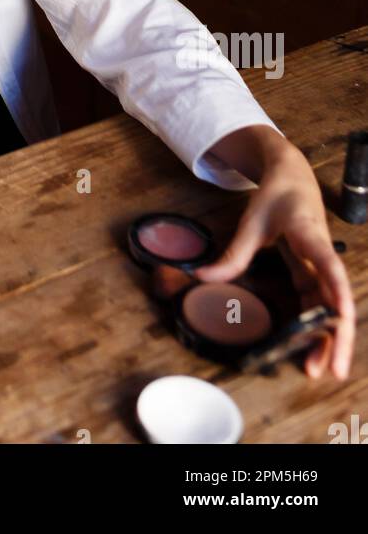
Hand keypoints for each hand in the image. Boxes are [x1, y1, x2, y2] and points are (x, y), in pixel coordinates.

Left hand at [191, 141, 355, 378]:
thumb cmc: (277, 195)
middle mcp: (322, 254)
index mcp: (309, 235)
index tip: (343, 317)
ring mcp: (320, 265)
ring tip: (317, 370)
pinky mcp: (313, 271)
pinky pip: (318, 302)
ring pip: (330, 306)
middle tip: (331, 369)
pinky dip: (315, 325)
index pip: (328, 265)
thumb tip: (202, 277)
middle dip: (337, 335)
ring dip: (326, 337)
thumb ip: (233, 253)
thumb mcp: (252, 222)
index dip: (337, 291)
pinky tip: (309, 349)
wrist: (292, 174)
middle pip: (337, 299)